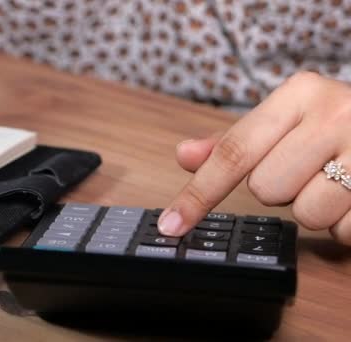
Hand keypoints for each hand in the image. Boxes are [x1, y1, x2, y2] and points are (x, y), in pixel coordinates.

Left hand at [158, 72, 350, 244]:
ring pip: (306, 214)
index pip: (233, 152)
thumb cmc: (336, 124)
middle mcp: (335, 114)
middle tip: (306, 168)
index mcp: (299, 94)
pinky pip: (344, 230)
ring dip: (315, 208)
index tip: (172, 225)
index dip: (198, 194)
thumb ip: (234, 142)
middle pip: (266, 189)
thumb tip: (184, 155)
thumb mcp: (286, 120)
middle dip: (281, 188)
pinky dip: (345, 222)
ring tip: (335, 180)